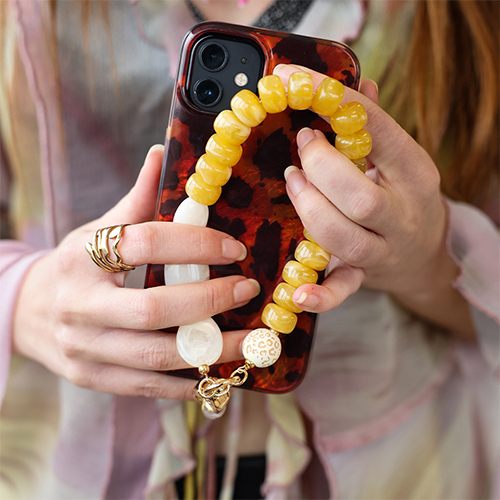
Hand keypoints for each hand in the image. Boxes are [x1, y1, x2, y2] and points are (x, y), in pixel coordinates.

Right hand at [12, 146, 259, 398]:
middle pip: (153, 308)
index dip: (196, 243)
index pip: (144, 243)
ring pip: (156, 355)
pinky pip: (147, 386)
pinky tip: (219, 371)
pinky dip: (187, 381)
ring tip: (252, 341)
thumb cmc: (74, 267)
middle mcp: (79, 306)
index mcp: (83, 258)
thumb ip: (135, 200)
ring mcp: (84, 348)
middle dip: (210, 300)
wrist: (26, 313)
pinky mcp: (91, 377)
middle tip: (248, 290)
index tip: (235, 249)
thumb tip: (163, 154)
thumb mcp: (97, 231)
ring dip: (212, 349)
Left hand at [274, 65, 473, 337]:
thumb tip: (355, 84)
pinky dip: (319, 294)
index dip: (334, 102)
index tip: (293, 80)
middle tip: (302, 144)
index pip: (378, 129)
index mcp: (414, 172)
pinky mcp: (364, 276)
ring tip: (293, 181)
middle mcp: (402, 213)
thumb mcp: (398, 160)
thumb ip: (375, 127)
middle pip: (358, 195)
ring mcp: (384, 249)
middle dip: (320, 166)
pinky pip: (343, 290)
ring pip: (343, 237)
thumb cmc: (403, 198)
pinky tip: (296, 292)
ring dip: (308, 208)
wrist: (426, 257)